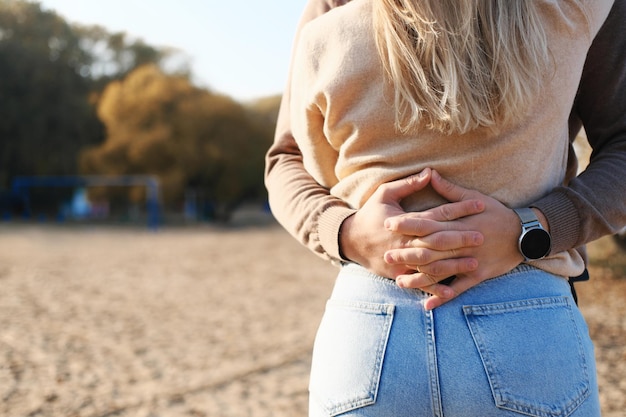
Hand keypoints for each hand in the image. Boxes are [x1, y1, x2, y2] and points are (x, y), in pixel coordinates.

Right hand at [340, 168, 484, 279]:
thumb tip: (430, 172)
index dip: (460, 208)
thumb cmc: (370, 214)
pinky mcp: (398, 274)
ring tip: (474, 264)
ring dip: (453, 265)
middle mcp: (405, 241)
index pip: (438, 213)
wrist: (350, 241)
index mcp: (406, 220)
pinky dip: (434, 289)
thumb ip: (408, 184)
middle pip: (438, 240)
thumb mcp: (385, 194)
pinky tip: (451, 293)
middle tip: (482, 236)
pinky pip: (419, 282)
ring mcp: (402, 260)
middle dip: (461, 238)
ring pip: (432, 264)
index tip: (480, 204)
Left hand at [387, 170, 523, 308]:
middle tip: (387, 255)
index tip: (388, 223)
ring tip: (399, 282)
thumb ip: (449, 190)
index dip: (407, 223)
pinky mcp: (478, 275)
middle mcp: (462, 242)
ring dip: (419, 278)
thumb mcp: (475, 198)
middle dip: (407, 252)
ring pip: (441, 271)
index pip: (428, 222)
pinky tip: (427, 305)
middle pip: (430, 249)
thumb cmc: (497, 213)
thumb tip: (429, 173)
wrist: (526, 234)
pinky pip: (458, 288)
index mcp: (459, 222)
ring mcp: (470, 260)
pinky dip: (443, 297)